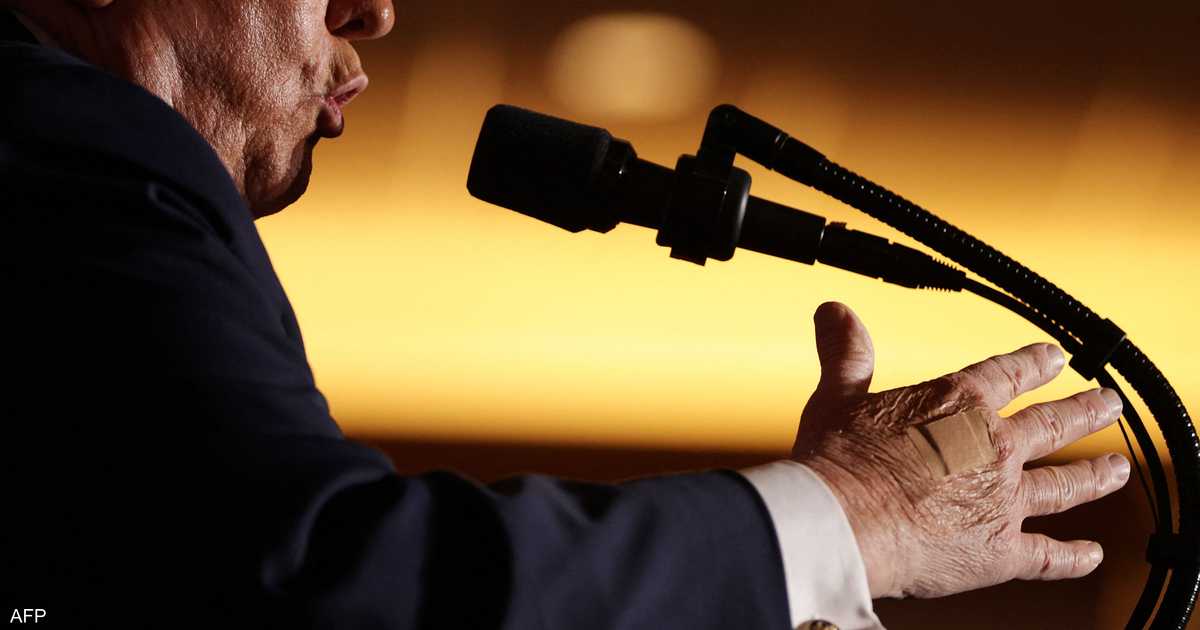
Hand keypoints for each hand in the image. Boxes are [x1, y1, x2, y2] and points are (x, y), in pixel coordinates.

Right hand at [793, 302, 1129, 598]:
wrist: (845, 522)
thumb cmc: (839, 459)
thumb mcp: (838, 396)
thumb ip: (846, 354)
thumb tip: (834, 311)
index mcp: (958, 403)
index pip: (1007, 374)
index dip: (1033, 363)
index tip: (1055, 356)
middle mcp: (993, 446)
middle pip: (1052, 424)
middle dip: (1085, 411)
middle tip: (1109, 402)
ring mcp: (1003, 500)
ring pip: (1063, 485)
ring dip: (1094, 476)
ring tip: (1117, 468)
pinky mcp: (1001, 551)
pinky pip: (1048, 556)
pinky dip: (1072, 558)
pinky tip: (1091, 555)